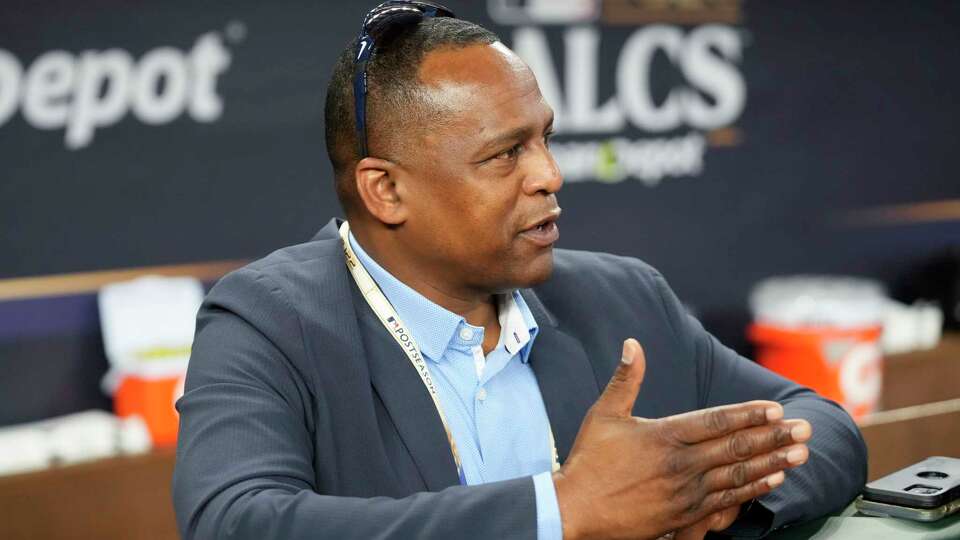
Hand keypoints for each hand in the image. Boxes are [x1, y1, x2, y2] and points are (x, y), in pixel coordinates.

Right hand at [553, 339, 810, 539]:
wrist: (576, 511)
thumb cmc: (589, 462)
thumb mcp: (605, 414)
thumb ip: (625, 379)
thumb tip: (633, 344)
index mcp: (664, 436)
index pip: (717, 421)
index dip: (749, 415)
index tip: (775, 409)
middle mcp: (681, 465)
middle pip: (737, 448)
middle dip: (774, 437)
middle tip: (804, 430)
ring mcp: (686, 493)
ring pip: (739, 475)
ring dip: (772, 463)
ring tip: (799, 455)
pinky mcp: (685, 516)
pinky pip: (728, 502)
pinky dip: (753, 489)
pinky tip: (771, 482)